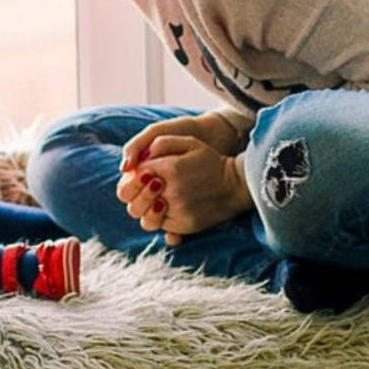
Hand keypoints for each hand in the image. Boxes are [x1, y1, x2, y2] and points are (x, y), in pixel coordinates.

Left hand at [116, 115, 253, 245]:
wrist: (236, 185)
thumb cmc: (209, 161)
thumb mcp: (188, 142)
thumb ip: (161, 144)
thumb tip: (139, 159)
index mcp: (170, 168)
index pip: (135, 174)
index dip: (135, 174)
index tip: (144, 173)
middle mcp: (171, 191)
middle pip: (133, 199)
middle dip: (134, 193)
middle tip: (146, 188)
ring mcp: (177, 211)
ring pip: (142, 217)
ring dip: (144, 208)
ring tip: (155, 200)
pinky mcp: (183, 226)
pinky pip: (159, 226)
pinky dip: (158, 218)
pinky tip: (167, 208)